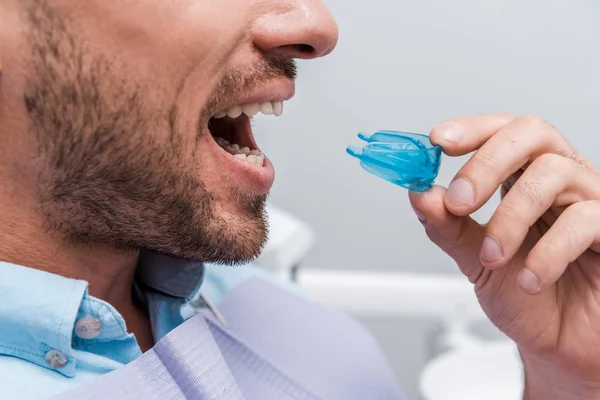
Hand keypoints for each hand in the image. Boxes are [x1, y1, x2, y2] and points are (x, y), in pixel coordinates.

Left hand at [409, 114, 599, 398]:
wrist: (558, 345)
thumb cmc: (524, 296)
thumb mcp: (475, 260)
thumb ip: (448, 226)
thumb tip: (418, 192)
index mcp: (522, 178)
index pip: (501, 132)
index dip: (471, 129)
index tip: (437, 141)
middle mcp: (558, 180)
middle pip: (530, 134)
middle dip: (486, 163)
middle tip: (459, 201)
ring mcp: (590, 200)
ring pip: (553, 174)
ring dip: (510, 217)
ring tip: (492, 257)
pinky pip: (586, 220)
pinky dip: (547, 253)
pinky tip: (528, 280)